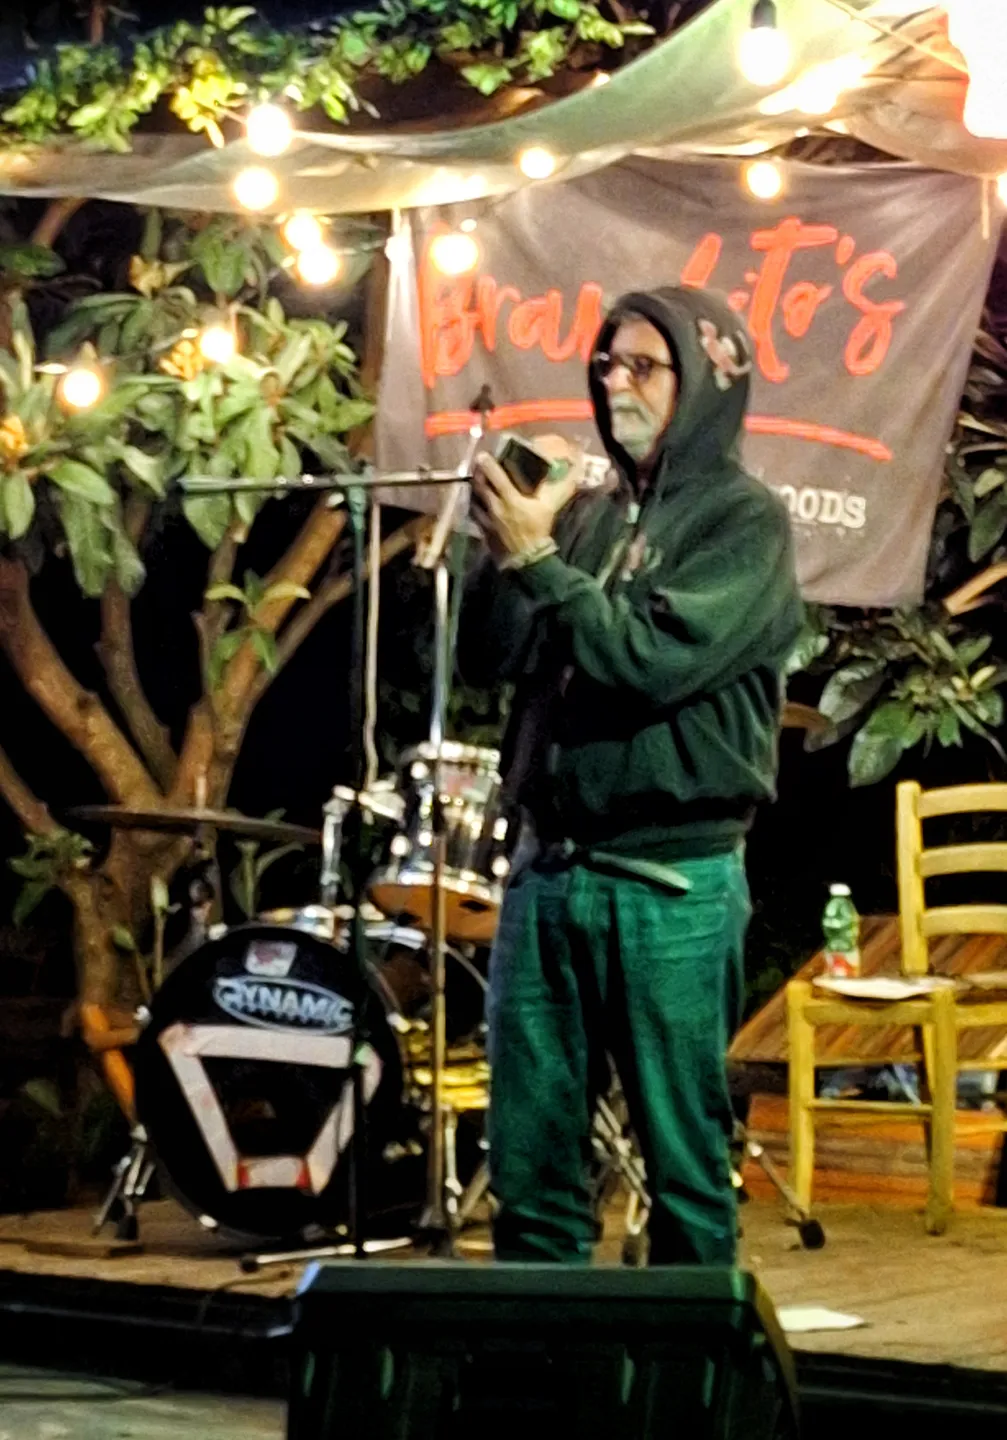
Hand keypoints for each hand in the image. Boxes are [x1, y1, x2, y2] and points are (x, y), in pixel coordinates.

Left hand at [471, 447, 576, 561]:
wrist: (527, 557)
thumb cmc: (538, 530)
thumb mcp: (548, 508)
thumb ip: (554, 490)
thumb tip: (568, 473)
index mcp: (511, 500)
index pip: (496, 478)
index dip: (489, 465)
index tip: (483, 455)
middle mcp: (495, 507)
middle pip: (480, 485)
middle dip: (478, 472)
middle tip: (477, 463)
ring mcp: (486, 518)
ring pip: (474, 497)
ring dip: (474, 486)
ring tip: (475, 478)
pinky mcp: (482, 528)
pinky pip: (474, 511)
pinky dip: (473, 502)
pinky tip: (475, 498)